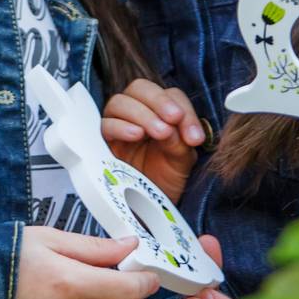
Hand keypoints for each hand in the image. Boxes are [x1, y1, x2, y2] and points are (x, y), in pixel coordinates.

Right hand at [101, 78, 204, 201]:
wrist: (151, 210)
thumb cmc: (166, 180)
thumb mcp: (182, 160)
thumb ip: (181, 141)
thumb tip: (174, 126)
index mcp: (161, 113)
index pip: (169, 95)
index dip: (183, 109)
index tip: (194, 136)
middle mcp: (138, 114)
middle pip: (140, 88)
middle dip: (159, 101)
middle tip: (173, 120)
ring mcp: (119, 126)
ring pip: (120, 102)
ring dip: (141, 113)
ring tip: (159, 132)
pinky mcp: (104, 142)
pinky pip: (105, 125)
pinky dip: (120, 126)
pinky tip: (136, 135)